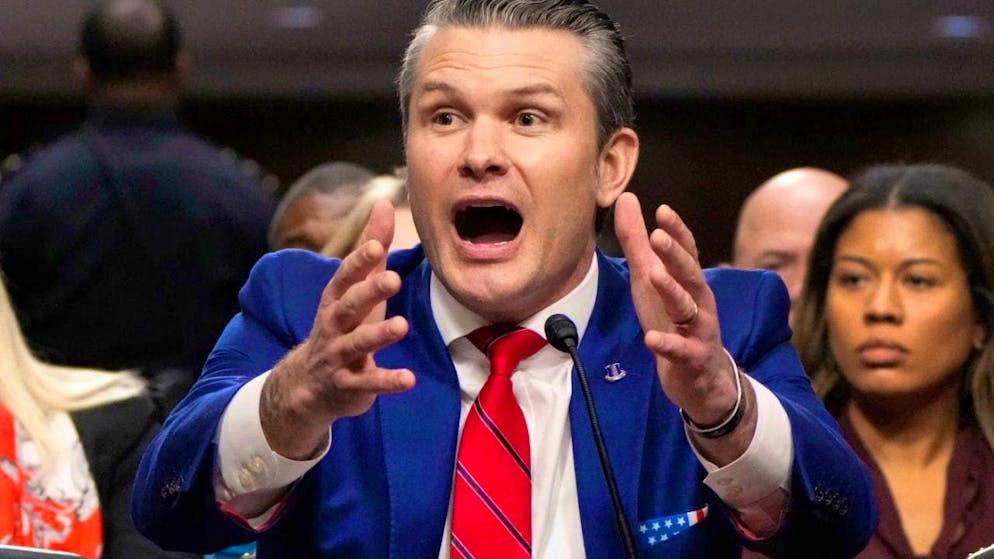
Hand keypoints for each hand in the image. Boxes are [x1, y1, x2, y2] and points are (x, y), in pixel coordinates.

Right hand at [261, 199, 415, 458]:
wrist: (307, 387)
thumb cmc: (342, 327)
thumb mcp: (356, 288)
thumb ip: (372, 249)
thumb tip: (384, 201)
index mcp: (336, 300)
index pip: (345, 277)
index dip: (359, 262)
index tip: (376, 246)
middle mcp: (334, 326)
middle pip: (348, 307)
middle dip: (369, 293)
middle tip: (393, 279)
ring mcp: (338, 357)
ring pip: (356, 345)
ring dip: (378, 335)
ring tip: (402, 326)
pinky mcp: (348, 385)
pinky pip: (368, 382)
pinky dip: (387, 382)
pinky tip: (409, 379)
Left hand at [614, 193, 737, 426]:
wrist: (702, 379)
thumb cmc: (674, 321)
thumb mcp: (650, 281)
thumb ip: (638, 243)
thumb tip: (627, 199)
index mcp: (689, 281)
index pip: (686, 251)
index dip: (677, 231)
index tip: (662, 210)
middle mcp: (699, 301)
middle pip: (689, 274)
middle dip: (675, 254)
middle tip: (658, 234)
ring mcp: (699, 330)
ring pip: (688, 308)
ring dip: (672, 291)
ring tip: (654, 275)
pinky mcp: (693, 359)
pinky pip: (681, 350)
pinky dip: (668, 344)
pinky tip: (651, 338)